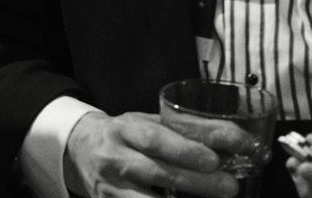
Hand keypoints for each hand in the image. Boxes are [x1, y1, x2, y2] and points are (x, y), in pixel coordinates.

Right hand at [63, 110, 243, 197]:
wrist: (79, 149)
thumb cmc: (124, 135)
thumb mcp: (146, 123)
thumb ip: (181, 131)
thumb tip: (231, 139)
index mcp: (125, 130)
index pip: (156, 139)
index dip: (186, 149)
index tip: (216, 158)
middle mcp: (115, 158)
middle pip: (157, 172)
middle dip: (197, 181)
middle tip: (229, 186)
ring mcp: (110, 187)